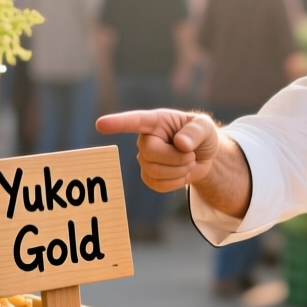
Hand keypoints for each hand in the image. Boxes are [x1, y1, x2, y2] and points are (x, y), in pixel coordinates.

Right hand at [95, 109, 219, 192]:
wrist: (204, 157)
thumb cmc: (202, 136)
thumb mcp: (206, 127)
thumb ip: (196, 131)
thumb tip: (180, 143)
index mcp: (156, 121)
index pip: (134, 121)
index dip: (117, 123)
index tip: (101, 125)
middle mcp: (145, 139)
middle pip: (150, 153)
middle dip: (176, 157)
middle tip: (191, 154)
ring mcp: (145, 159)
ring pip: (155, 171)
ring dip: (180, 170)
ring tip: (188, 161)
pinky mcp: (149, 177)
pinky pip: (158, 185)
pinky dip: (176, 182)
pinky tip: (181, 173)